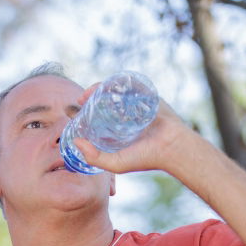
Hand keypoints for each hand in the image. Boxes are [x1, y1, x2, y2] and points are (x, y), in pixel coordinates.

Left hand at [73, 83, 194, 175]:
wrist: (172, 146)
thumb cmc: (145, 158)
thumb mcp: (116, 163)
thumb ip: (94, 157)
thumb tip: (75, 141)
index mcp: (118, 132)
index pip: (97, 119)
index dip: (84, 114)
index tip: (73, 112)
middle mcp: (125, 117)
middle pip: (103, 102)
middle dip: (90, 99)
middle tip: (80, 100)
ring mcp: (135, 105)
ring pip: (114, 92)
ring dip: (100, 88)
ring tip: (89, 92)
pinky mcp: (146, 94)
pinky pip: (129, 84)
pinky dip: (118, 82)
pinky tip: (106, 85)